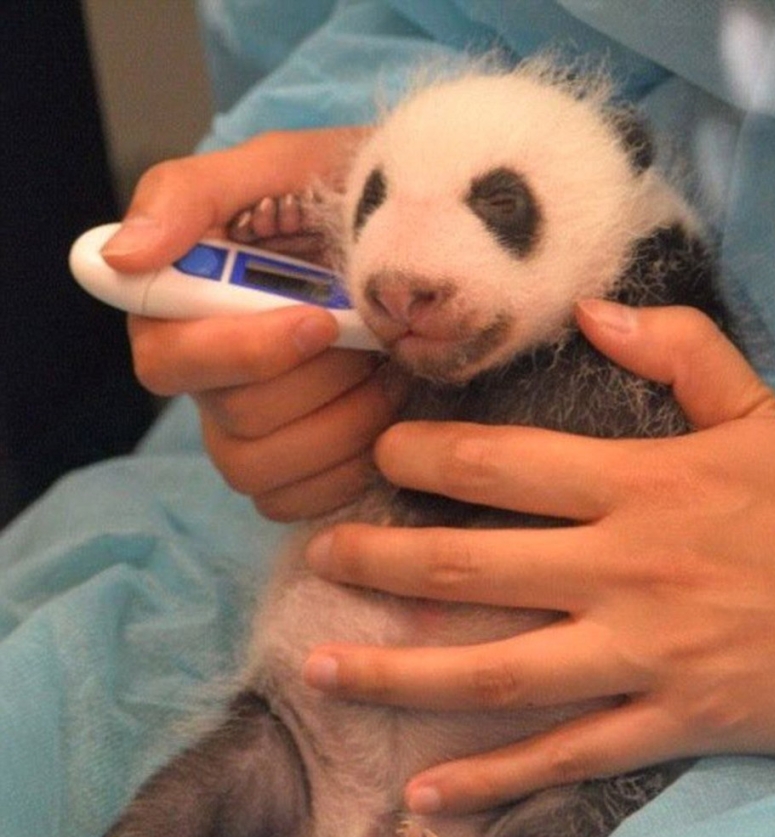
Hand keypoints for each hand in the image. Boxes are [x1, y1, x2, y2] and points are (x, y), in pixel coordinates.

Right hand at [103, 128, 405, 518]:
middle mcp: (204, 379)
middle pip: (233, 418)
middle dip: (322, 380)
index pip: (167, 361)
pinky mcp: (284, 472)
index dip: (243, 352)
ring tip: (389, 375)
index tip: (317, 322)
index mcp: (182, 310)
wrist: (424, 254)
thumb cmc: (346, 200)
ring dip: (344, 424)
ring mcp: (241, 431)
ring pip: (258, 469)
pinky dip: (346, 469)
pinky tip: (383, 423)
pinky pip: (291, 502)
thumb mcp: (280, 168)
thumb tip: (122, 255)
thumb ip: (191, 195)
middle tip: (376, 338)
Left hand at [302, 299, 774, 812]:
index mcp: (644, 485)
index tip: (378, 455)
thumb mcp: (760, 411)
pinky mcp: (671, 721)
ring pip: (501, 672)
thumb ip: (679, 348)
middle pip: (477, 569)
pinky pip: (567, 755)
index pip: (505, 467)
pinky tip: (425, 790)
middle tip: (318, 560)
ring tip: (323, 670)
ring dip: (402, 674)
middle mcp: (628, 570)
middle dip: (383, 562)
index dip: (426, 459)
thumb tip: (590, 307)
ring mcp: (646, 654)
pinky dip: (494, 777)